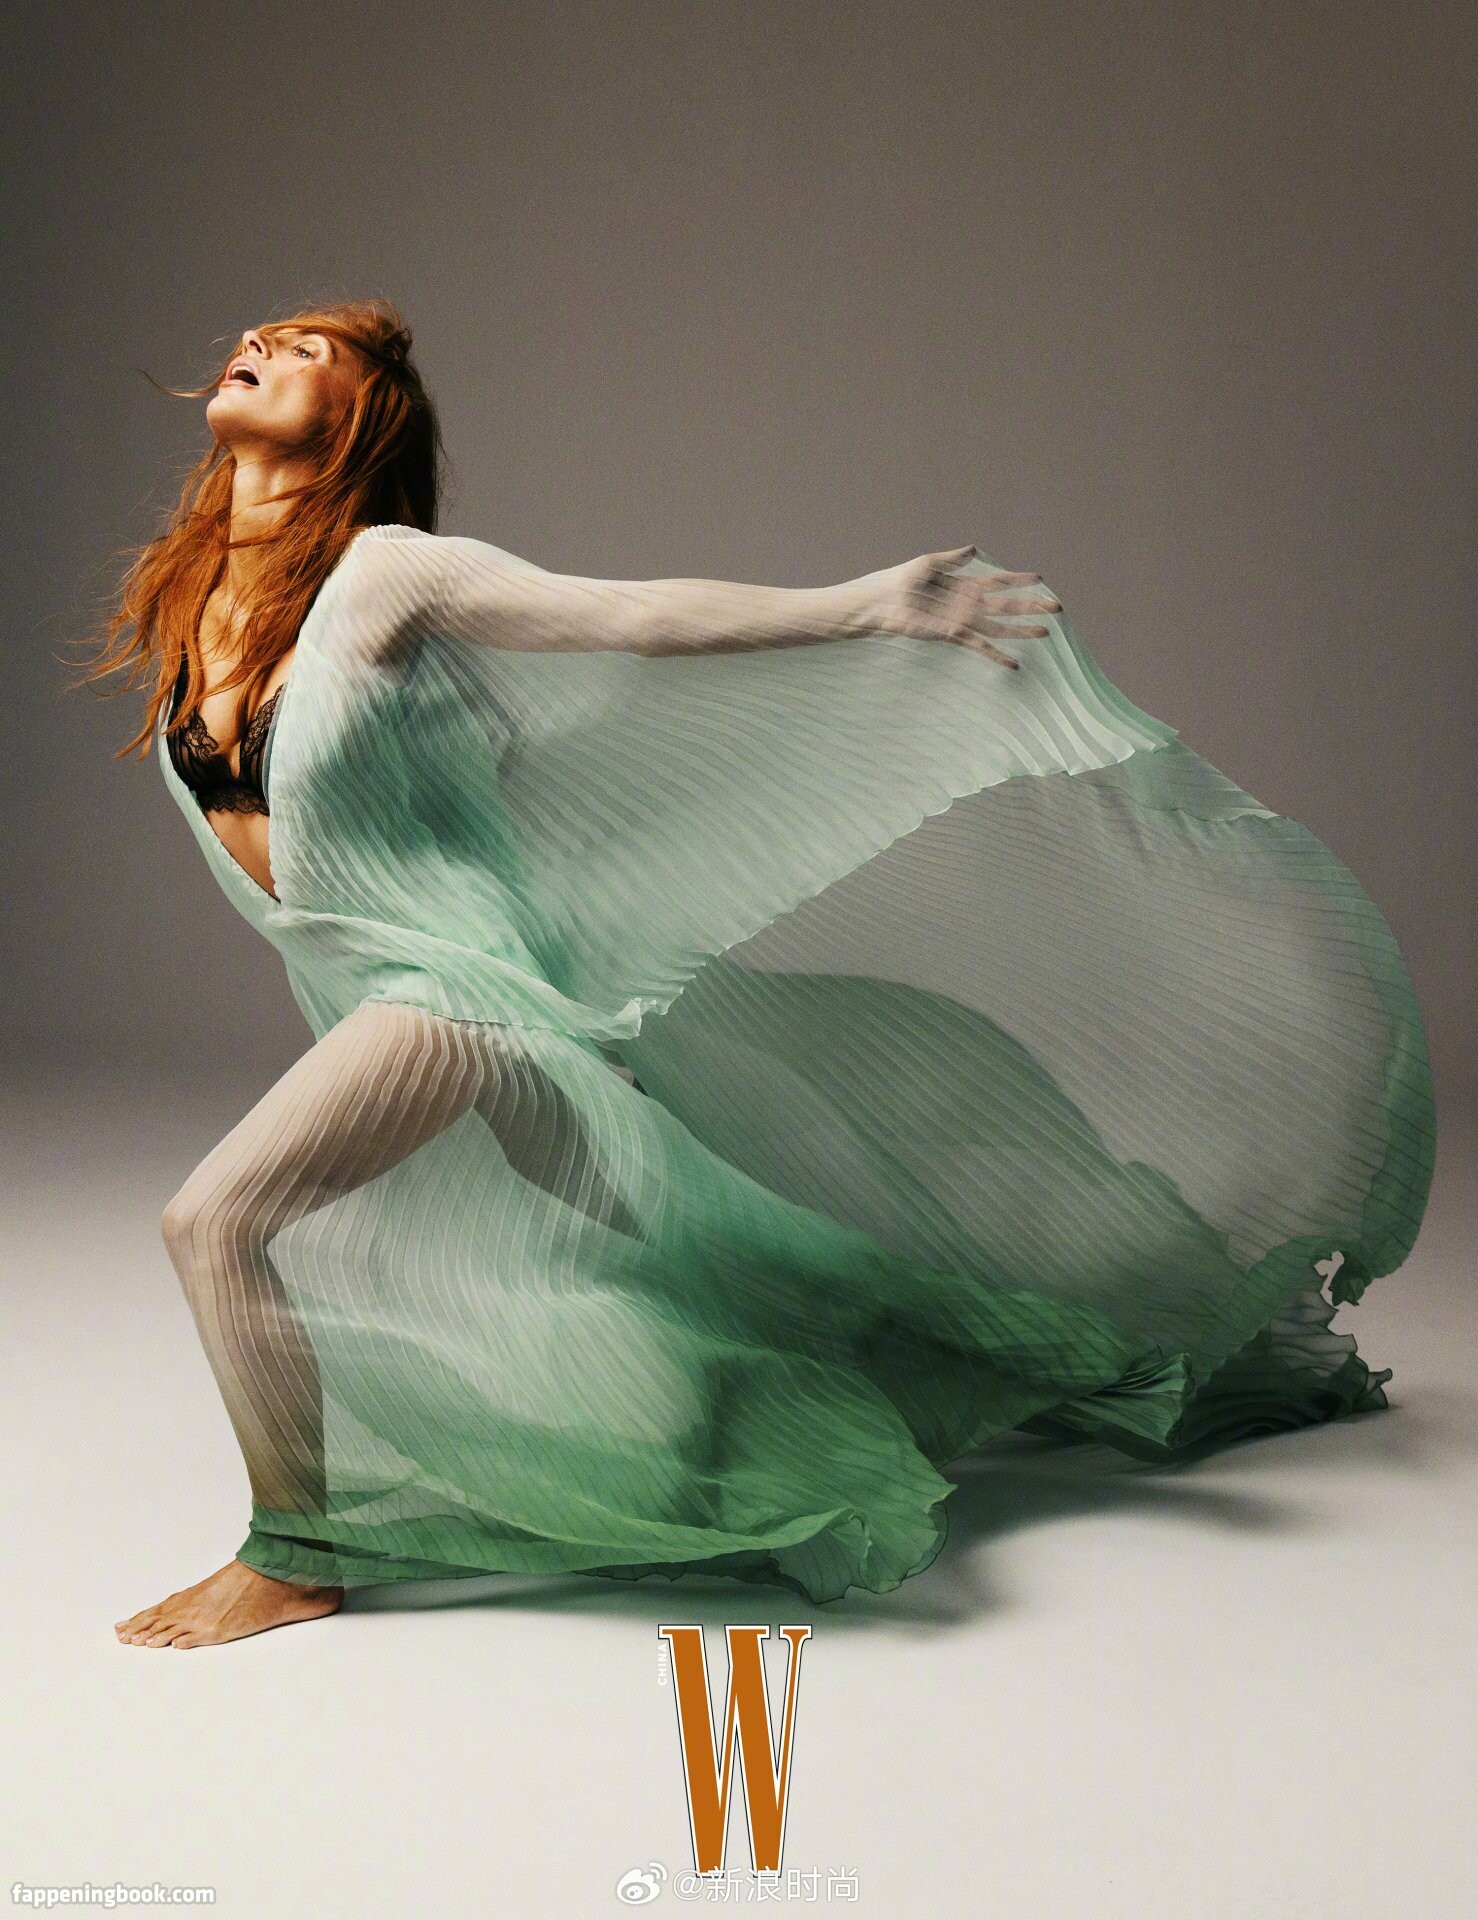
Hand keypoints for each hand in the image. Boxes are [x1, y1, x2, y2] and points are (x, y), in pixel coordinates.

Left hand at [869, 545, 1061, 669]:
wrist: (882, 600)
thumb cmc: (901, 580)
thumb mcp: (928, 562)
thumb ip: (953, 558)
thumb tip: (974, 549)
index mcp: (964, 585)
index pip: (998, 581)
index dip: (1018, 580)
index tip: (1040, 579)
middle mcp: (968, 604)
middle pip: (1006, 606)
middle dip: (1030, 607)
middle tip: (1056, 609)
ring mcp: (962, 620)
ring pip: (999, 627)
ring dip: (1021, 631)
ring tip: (1045, 632)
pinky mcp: (951, 634)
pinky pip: (978, 646)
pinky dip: (996, 655)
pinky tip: (1014, 663)